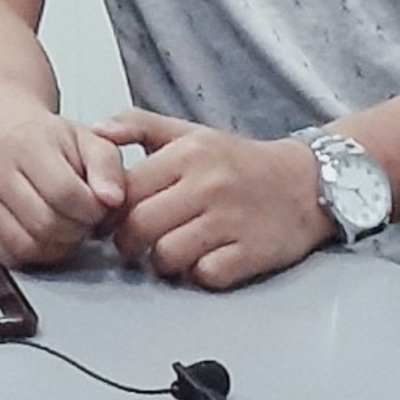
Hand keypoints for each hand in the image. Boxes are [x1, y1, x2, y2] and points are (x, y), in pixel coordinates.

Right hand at [0, 102, 127, 266]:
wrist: (5, 132)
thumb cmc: (49, 141)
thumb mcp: (88, 140)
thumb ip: (107, 166)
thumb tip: (112, 198)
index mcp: (27, 144)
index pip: (64, 193)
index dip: (91, 209)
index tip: (96, 204)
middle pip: (46, 224)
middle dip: (76, 229)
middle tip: (82, 217)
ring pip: (27, 245)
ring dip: (57, 245)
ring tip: (64, 224)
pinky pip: (9, 257)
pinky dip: (34, 254)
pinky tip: (43, 234)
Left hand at [98, 111, 330, 289]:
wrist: (304, 182)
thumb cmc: (237, 160)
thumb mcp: (188, 131)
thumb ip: (138, 124)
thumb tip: (95, 130)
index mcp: (187, 154)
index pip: (126, 189)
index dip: (109, 211)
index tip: (109, 220)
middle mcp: (207, 185)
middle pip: (141, 226)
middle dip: (127, 243)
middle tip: (131, 246)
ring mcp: (231, 221)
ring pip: (168, 255)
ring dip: (159, 262)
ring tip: (163, 254)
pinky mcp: (252, 253)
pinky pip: (206, 275)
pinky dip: (197, 274)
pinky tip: (199, 262)